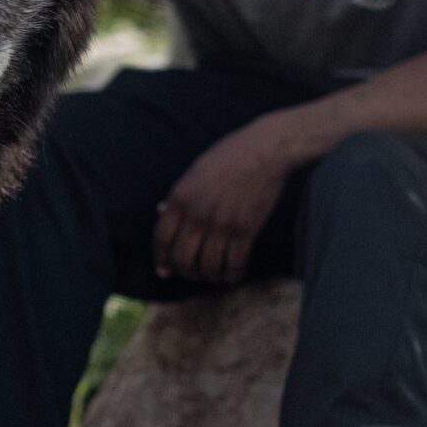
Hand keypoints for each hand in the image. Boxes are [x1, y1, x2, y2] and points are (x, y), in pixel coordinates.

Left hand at [153, 119, 301, 284]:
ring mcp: (221, 223)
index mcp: (180, 197)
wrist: (265, 150)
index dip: (161, 259)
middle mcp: (197, 214)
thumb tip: (160, 212)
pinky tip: (232, 275)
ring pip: (208, 266)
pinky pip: (234, 263)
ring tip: (213, 276)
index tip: (164, 271)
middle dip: (186, 272)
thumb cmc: (228, 156)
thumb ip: (179, 195)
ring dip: (209, 276)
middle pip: (183, 258)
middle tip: (192, 274)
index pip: (162, 239)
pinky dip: (231, 275)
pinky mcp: (246, 230)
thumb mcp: (195, 171)